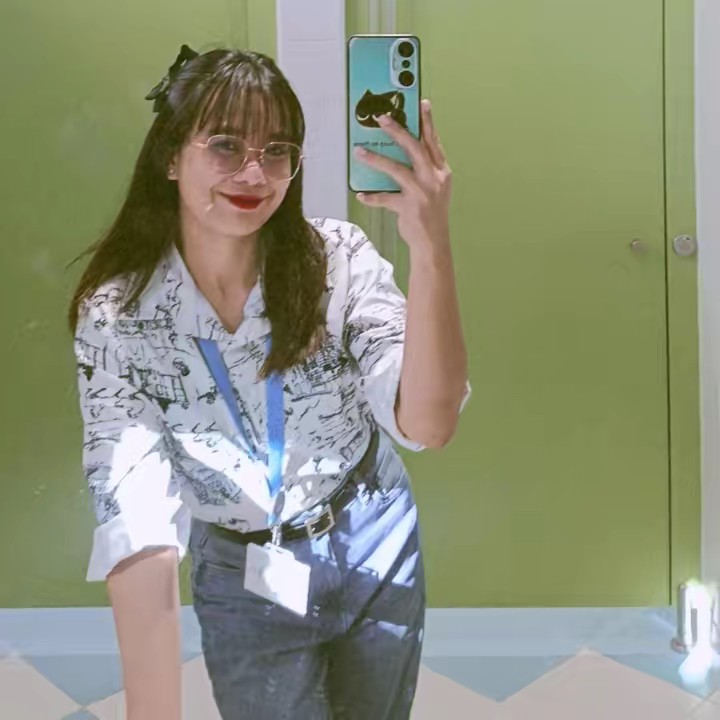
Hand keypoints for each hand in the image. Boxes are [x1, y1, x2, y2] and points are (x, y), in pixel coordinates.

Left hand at [355, 99, 451, 252]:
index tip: (422, 103)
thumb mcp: (437, 188)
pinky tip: (361, 195)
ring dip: (376, 159)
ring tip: (359, 151)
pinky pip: (385, 199)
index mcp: (441, 171)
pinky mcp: (408, 207)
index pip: (433, 142)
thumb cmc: (432, 213)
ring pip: (396, 169)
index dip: (428, 122)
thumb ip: (426, 169)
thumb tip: (407, 150)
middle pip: (415, 148)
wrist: (433, 241)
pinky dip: (372, 197)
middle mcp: (433, 179)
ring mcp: (421, 193)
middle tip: (382, 118)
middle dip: (398, 131)